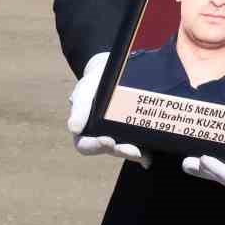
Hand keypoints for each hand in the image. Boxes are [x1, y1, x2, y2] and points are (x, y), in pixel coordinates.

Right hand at [67, 52, 148, 167]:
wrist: (113, 70)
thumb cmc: (95, 82)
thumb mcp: (85, 90)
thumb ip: (79, 107)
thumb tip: (74, 128)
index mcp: (85, 130)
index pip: (85, 146)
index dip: (95, 147)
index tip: (107, 140)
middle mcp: (102, 136)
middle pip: (109, 150)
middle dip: (120, 151)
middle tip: (131, 150)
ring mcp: (119, 135)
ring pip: (125, 149)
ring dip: (133, 153)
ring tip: (142, 153)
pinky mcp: (134, 130)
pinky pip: (139, 143)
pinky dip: (145, 149)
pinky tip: (150, 154)